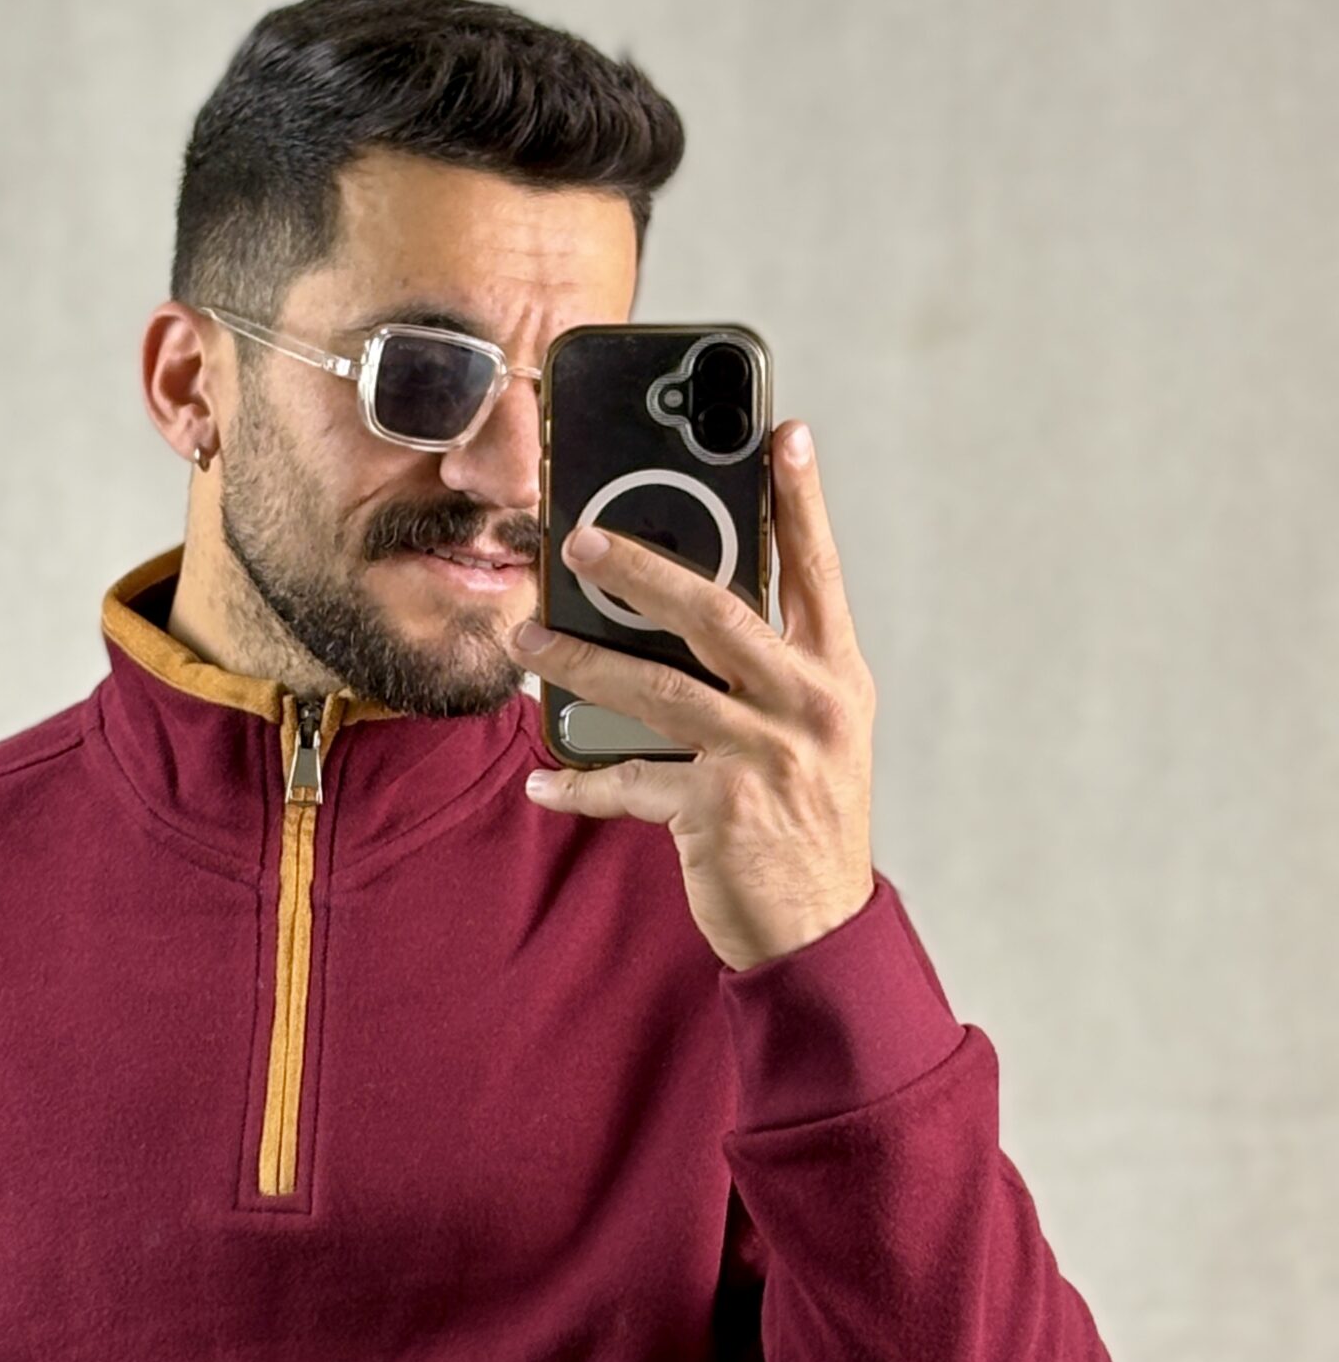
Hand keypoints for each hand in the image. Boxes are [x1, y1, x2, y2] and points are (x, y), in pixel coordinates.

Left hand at [511, 419, 876, 970]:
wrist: (818, 928)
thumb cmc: (804, 822)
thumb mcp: (812, 736)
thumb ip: (767, 672)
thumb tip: (680, 615)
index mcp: (835, 676)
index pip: (816, 570)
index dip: (801, 500)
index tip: (784, 433)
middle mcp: (808, 704)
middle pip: (716, 611)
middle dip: (642, 569)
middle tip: (581, 539)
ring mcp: (765, 754)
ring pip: (655, 688)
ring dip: (579, 663)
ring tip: (526, 642)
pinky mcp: (719, 807)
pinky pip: (630, 780)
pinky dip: (580, 784)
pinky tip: (542, 784)